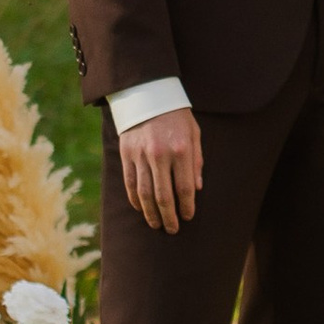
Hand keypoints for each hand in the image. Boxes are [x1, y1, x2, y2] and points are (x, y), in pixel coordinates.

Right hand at [119, 106, 202, 231]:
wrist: (148, 93)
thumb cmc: (176, 115)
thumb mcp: (194, 132)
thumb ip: (197, 161)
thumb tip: (197, 189)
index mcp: (181, 149)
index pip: (185, 188)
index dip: (187, 207)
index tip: (188, 217)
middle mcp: (160, 154)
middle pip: (164, 196)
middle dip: (169, 217)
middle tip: (172, 230)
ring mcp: (141, 155)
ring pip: (145, 194)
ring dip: (151, 213)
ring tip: (156, 224)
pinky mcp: (126, 154)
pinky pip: (130, 183)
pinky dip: (135, 199)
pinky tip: (141, 208)